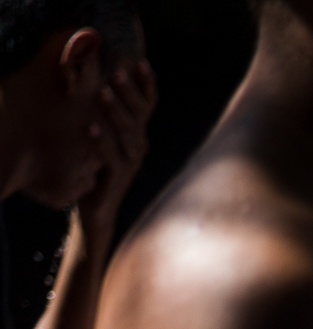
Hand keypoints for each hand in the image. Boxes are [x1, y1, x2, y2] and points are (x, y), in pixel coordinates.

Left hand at [76, 60, 155, 240]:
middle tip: (117, 71)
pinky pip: (110, 157)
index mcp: (139, 135)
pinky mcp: (116, 178)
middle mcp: (139, 147)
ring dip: (115, 112)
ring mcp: (130, 163)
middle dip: (129, 92)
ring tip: (103, 92)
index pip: (149, 106)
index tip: (141, 62)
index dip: (147, 85)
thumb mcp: (110, 140)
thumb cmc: (100, 169)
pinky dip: (101, 141)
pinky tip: (91, 127)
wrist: (99, 208)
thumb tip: (105, 84)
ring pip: (127, 134)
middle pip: (139, 116)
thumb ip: (113, 120)